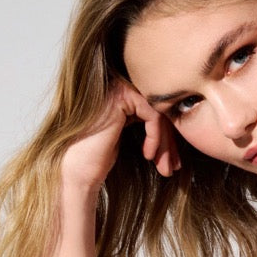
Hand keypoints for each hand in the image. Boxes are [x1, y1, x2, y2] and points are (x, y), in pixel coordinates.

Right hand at [60, 79, 181, 190]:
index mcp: (118, 94)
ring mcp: (117, 87)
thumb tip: (176, 124)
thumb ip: (145, 124)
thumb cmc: (99, 159)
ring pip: (158, 112)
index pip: (153, 111)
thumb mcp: (127, 136)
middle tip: (174, 168)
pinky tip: (148, 155)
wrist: (79, 171)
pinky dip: (156, 137)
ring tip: (166, 168)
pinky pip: (153, 114)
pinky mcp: (120, 95)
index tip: (172, 163)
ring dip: (165, 144)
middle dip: (169, 143)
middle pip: (158, 110)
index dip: (166, 139)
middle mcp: (117, 85)